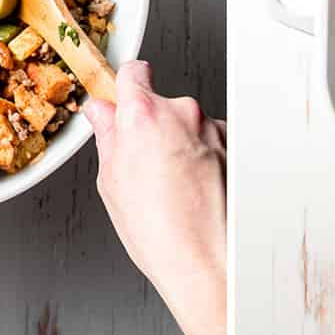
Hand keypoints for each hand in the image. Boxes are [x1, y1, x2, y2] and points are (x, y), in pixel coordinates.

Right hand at [87, 62, 226, 334]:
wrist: (207, 262)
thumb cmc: (160, 232)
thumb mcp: (112, 183)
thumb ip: (107, 137)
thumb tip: (102, 114)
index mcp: (144, 115)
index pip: (132, 73)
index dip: (125, 87)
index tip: (122, 99)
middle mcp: (182, 111)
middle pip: (159, 104)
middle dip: (150, 126)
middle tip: (143, 166)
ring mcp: (211, 126)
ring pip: (185, 125)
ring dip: (179, 144)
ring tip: (173, 188)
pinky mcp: (233, 143)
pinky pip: (209, 140)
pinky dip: (203, 157)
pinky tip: (195, 190)